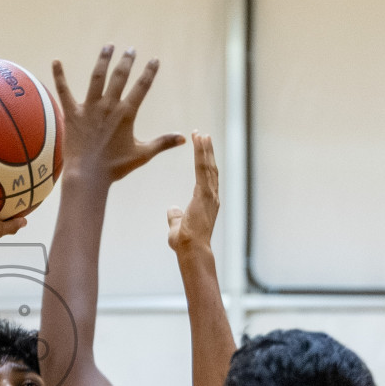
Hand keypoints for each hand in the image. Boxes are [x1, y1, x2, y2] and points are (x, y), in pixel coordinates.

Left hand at [51, 45, 184, 182]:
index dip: (149, 72)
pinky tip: (56, 61)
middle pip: (120, 77)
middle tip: (131, 50)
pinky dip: (59, 76)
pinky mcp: (72, 113)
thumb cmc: (115, 167)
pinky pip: (64, 91)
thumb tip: (184, 138)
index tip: (154, 60)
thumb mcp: (142, 154)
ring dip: (103, 60)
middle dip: (127, 62)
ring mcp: (89, 108)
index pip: (141, 88)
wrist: (88, 176)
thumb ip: (163, 143)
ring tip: (109, 46)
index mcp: (126, 114)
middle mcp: (108, 106)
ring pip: (97, 77)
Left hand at [166, 133, 219, 253]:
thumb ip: (175, 217)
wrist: (191, 249)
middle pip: (210, 169)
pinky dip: (201, 154)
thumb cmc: (185, 242)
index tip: (202, 151)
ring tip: (202, 135)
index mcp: (207, 203)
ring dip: (205, 150)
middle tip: (203, 136)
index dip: (205, 163)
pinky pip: (202, 169)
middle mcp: (212, 197)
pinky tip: (199, 142)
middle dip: (207, 152)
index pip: (206, 178)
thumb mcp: (177, 226)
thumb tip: (172, 210)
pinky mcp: (204, 194)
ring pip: (208, 167)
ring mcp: (210, 195)